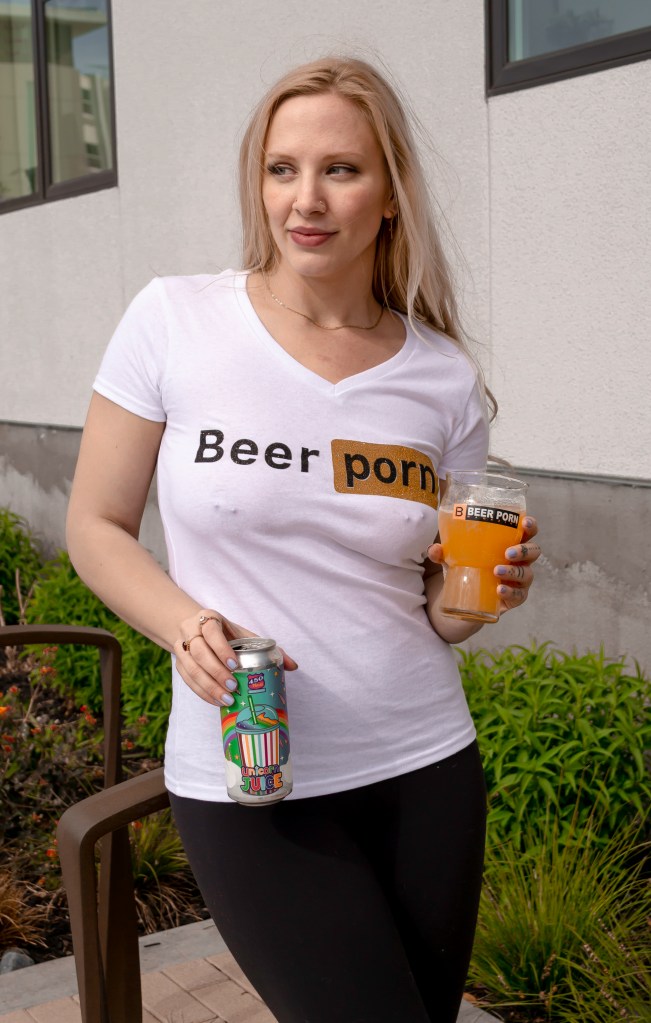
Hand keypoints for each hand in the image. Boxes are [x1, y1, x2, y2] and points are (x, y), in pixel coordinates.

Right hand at [174, 610, 297, 705]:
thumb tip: (293, 666)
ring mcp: (181, 647)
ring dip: (208, 686)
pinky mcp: (179, 663)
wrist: (197, 629)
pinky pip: (187, 680)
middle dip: (216, 672)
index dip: (221, 648)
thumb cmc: (226, 634)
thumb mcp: (244, 635)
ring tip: (226, 699)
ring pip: (190, 668)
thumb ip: (268, 647)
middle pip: (199, 652)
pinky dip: (202, 692)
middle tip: (233, 687)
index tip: (235, 665)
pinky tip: (216, 701)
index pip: (211, 631)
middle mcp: (191, 630)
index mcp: (208, 618)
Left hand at [426, 516, 540, 617]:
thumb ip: (443, 552)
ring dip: (514, 572)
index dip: (530, 526)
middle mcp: (520, 560)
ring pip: (527, 574)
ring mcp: (520, 580)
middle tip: (508, 553)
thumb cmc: (468, 567)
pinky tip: (499, 590)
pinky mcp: (516, 597)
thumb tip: (434, 549)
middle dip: (524, 550)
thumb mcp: (454, 558)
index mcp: (510, 543)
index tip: (524, 523)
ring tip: (497, 571)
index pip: (527, 532)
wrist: (465, 597)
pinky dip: (510, 592)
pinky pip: (519, 595)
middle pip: (534, 552)